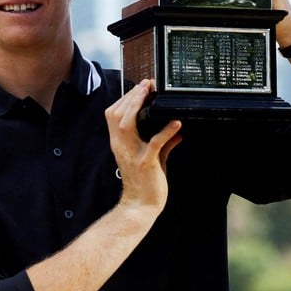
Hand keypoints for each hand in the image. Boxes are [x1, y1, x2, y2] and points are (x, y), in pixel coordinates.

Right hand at [104, 80, 181, 212]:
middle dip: (131, 96)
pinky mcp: (145, 163)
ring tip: (151, 94)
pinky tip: (176, 123)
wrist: (141, 206)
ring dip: (137, 106)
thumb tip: (177, 131)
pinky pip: (154, 144)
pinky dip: (165, 132)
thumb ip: (164, 143)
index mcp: (119, 143)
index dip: (125, 98)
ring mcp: (132, 154)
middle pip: (117, 114)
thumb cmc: (146, 183)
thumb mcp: (154, 158)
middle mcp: (121, 146)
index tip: (139, 87)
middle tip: (146, 84)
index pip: (113, 114)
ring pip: (126, 124)